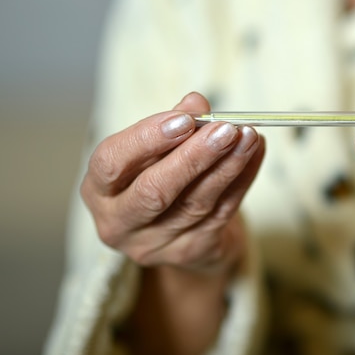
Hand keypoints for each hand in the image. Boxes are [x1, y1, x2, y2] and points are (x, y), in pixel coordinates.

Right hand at [81, 92, 264, 273]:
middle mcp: (119, 223)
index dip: (147, 139)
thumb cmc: (160, 180)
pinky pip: (223, 212)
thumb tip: (196, 102)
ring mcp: (155, 244)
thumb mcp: (154, 153)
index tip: (184, 119)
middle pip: (154, 191)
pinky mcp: (191, 252)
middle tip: (225, 129)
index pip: (111, 163)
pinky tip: (255, 153)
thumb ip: (172, 126)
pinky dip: (243, 178)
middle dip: (194, 156)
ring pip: (196, 202)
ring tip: (249, 136)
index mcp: (99, 191)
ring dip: (227, 164)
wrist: (181, 235)